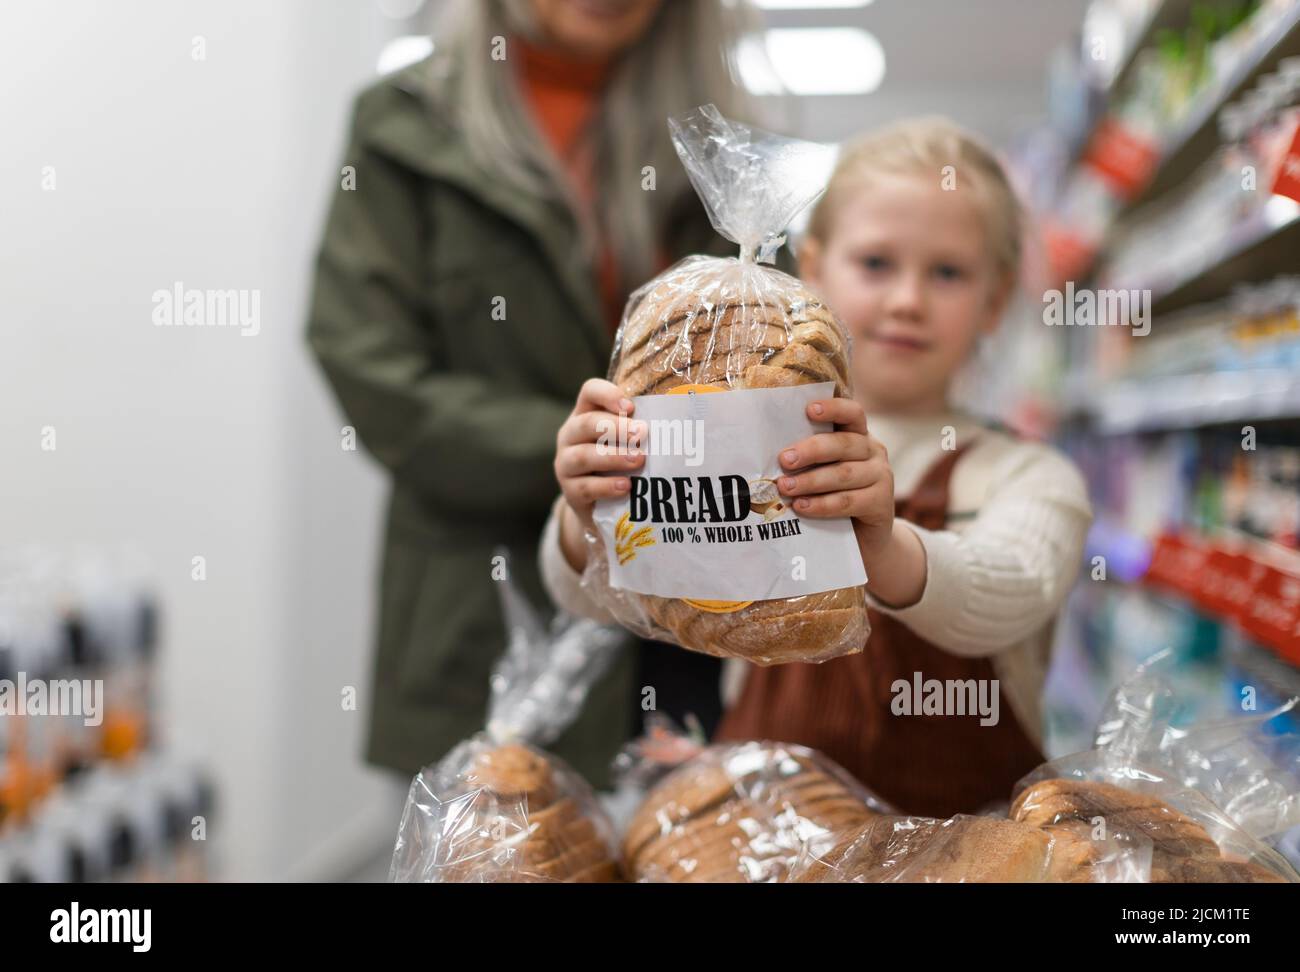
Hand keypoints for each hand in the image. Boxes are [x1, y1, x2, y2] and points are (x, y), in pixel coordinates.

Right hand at [554, 379, 644, 570]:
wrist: (599, 507)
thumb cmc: (618, 465)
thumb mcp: (625, 442)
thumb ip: (638, 429)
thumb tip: (677, 421)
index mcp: (585, 414)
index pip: (589, 392)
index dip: (607, 394)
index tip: (630, 407)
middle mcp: (570, 435)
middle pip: (586, 423)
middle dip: (616, 427)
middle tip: (642, 434)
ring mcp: (565, 464)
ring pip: (583, 456)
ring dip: (613, 457)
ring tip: (638, 460)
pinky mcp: (569, 492)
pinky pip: (585, 487)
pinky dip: (606, 486)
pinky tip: (626, 486)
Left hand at [775, 397, 925, 606]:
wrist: (865, 537)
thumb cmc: (835, 495)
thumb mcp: (825, 471)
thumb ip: (809, 459)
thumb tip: (772, 454)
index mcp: (859, 436)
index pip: (852, 413)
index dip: (833, 408)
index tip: (809, 410)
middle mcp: (874, 451)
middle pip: (843, 444)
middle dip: (810, 451)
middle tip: (783, 460)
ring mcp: (881, 476)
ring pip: (843, 474)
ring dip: (810, 481)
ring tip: (784, 488)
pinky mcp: (881, 503)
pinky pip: (848, 502)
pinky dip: (822, 505)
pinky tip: (801, 507)